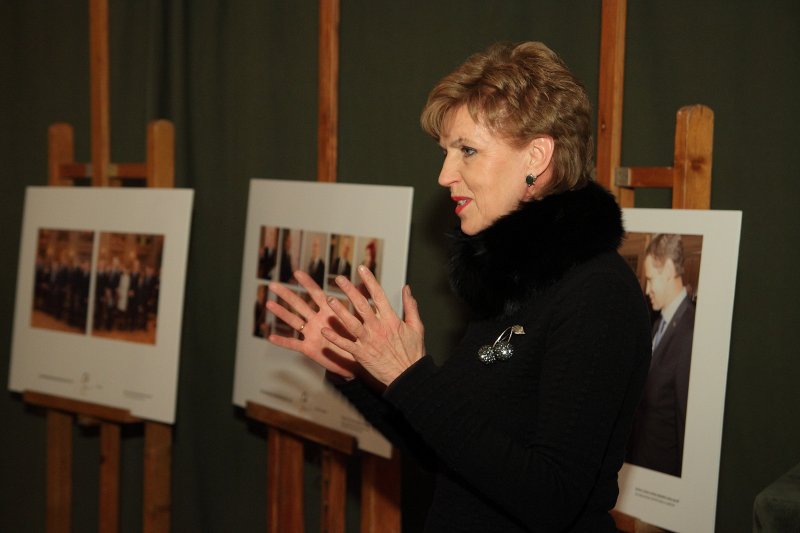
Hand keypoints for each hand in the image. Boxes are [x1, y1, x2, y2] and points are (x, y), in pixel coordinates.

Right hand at [266, 270, 358, 378]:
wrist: (357, 361)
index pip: (316, 294)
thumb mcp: (359, 319)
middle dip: (286, 294)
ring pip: (293, 321)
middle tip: (272, 284)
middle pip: (299, 304)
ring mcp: (312, 334)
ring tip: (268, 303)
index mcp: (329, 312)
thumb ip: (358, 302)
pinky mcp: (309, 349)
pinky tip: (270, 336)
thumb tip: (365, 284)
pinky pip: (294, 344)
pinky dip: (283, 341)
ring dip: (281, 313)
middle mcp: (317, 320)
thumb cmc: (358, 339)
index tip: (297, 272)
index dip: (307, 283)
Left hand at [321, 265, 425, 385]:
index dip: (369, 280)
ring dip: (339, 311)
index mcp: (391, 320)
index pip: (378, 295)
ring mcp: (368, 341)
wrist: (409, 376)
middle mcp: (378, 328)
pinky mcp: (361, 355)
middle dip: (349, 290)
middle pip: (361, 306)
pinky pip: (345, 344)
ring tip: (329, 299)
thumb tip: (407, 288)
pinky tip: (324, 330)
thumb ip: (410, 306)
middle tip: (339, 279)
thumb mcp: (417, 327)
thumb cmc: (414, 352)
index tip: (361, 268)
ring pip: (351, 323)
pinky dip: (334, 338)